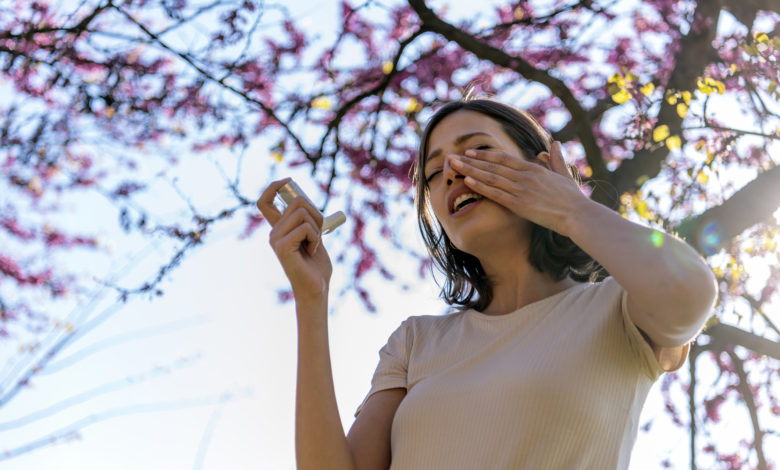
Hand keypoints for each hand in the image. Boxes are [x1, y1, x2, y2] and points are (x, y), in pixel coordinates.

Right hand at [257, 178, 332, 302]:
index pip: (264, 202)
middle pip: (297, 201)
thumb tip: (305, 200)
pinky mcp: (282, 247)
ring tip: (314, 245)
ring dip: (317, 228)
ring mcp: (275, 239)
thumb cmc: (316, 265)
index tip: (289, 180)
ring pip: (302, 213)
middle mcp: (274, 232)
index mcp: (279, 228)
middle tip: (318, 234)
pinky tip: (312, 252)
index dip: (274, 186)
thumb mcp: (314, 236)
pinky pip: (305, 228)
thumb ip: (308, 220)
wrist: (316, 288)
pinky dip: (316, 238)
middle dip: (316, 214)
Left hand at [448, 141, 590, 235]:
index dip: (485, 155)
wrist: (578, 215)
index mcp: (534, 168)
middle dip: (471, 160)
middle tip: (453, 156)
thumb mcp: (564, 174)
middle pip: (492, 166)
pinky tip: (468, 181)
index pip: (504, 158)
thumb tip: (554, 144)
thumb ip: (556, 159)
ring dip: (471, 170)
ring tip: (454, 165)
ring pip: (491, 177)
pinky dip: (481, 187)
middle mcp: (525, 176)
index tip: (470, 152)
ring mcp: (521, 189)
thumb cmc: (572, 198)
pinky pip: (496, 194)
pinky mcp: (519, 204)